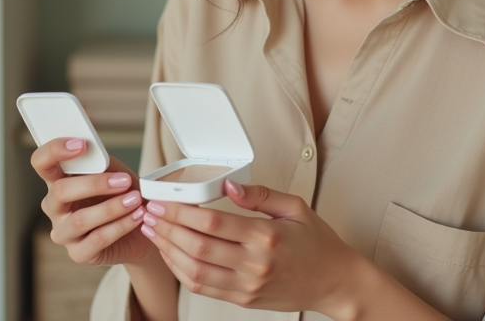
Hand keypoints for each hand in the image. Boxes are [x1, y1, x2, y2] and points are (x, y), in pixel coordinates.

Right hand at [31, 137, 152, 266]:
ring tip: (135, 199)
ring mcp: (64, 232)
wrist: (142, 224)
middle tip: (124, 180)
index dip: (55, 150)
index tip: (81, 143)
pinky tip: (137, 216)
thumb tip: (89, 122)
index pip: (41, 162)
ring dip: (112, 208)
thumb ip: (98, 154)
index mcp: (57, 180)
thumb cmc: (121, 192)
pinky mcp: (79, 253)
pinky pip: (96, 240)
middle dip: (95, 184)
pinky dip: (120, 226)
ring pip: (81, 220)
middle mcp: (55, 207)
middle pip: (61, 191)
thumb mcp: (112, 168)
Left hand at [138, 179, 365, 316]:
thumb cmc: (318, 243)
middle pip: (197, 247)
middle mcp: (255, 264)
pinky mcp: (244, 300)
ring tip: (154, 233)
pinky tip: (172, 254)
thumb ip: (260, 194)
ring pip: (195, 271)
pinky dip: (182, 272)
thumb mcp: (295, 207)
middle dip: (167, 229)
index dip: (181, 212)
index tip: (163, 201)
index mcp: (267, 236)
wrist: (335, 282)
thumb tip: (228, 185)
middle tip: (149, 214)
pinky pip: (204, 288)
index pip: (213, 223)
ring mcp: (248, 286)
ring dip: (169, 251)